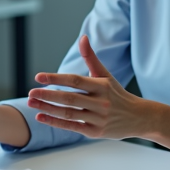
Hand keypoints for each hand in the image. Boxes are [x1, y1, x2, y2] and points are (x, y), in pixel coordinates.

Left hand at [27, 35, 145, 139]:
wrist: (138, 117)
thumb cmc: (117, 94)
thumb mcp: (106, 75)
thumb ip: (91, 57)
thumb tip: (83, 37)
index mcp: (101, 85)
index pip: (75, 81)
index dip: (55, 78)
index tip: (38, 77)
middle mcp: (100, 102)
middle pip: (69, 98)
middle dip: (47, 95)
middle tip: (30, 93)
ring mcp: (98, 118)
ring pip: (69, 113)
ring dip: (48, 109)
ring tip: (31, 104)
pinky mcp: (95, 132)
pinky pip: (72, 126)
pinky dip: (55, 122)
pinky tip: (40, 117)